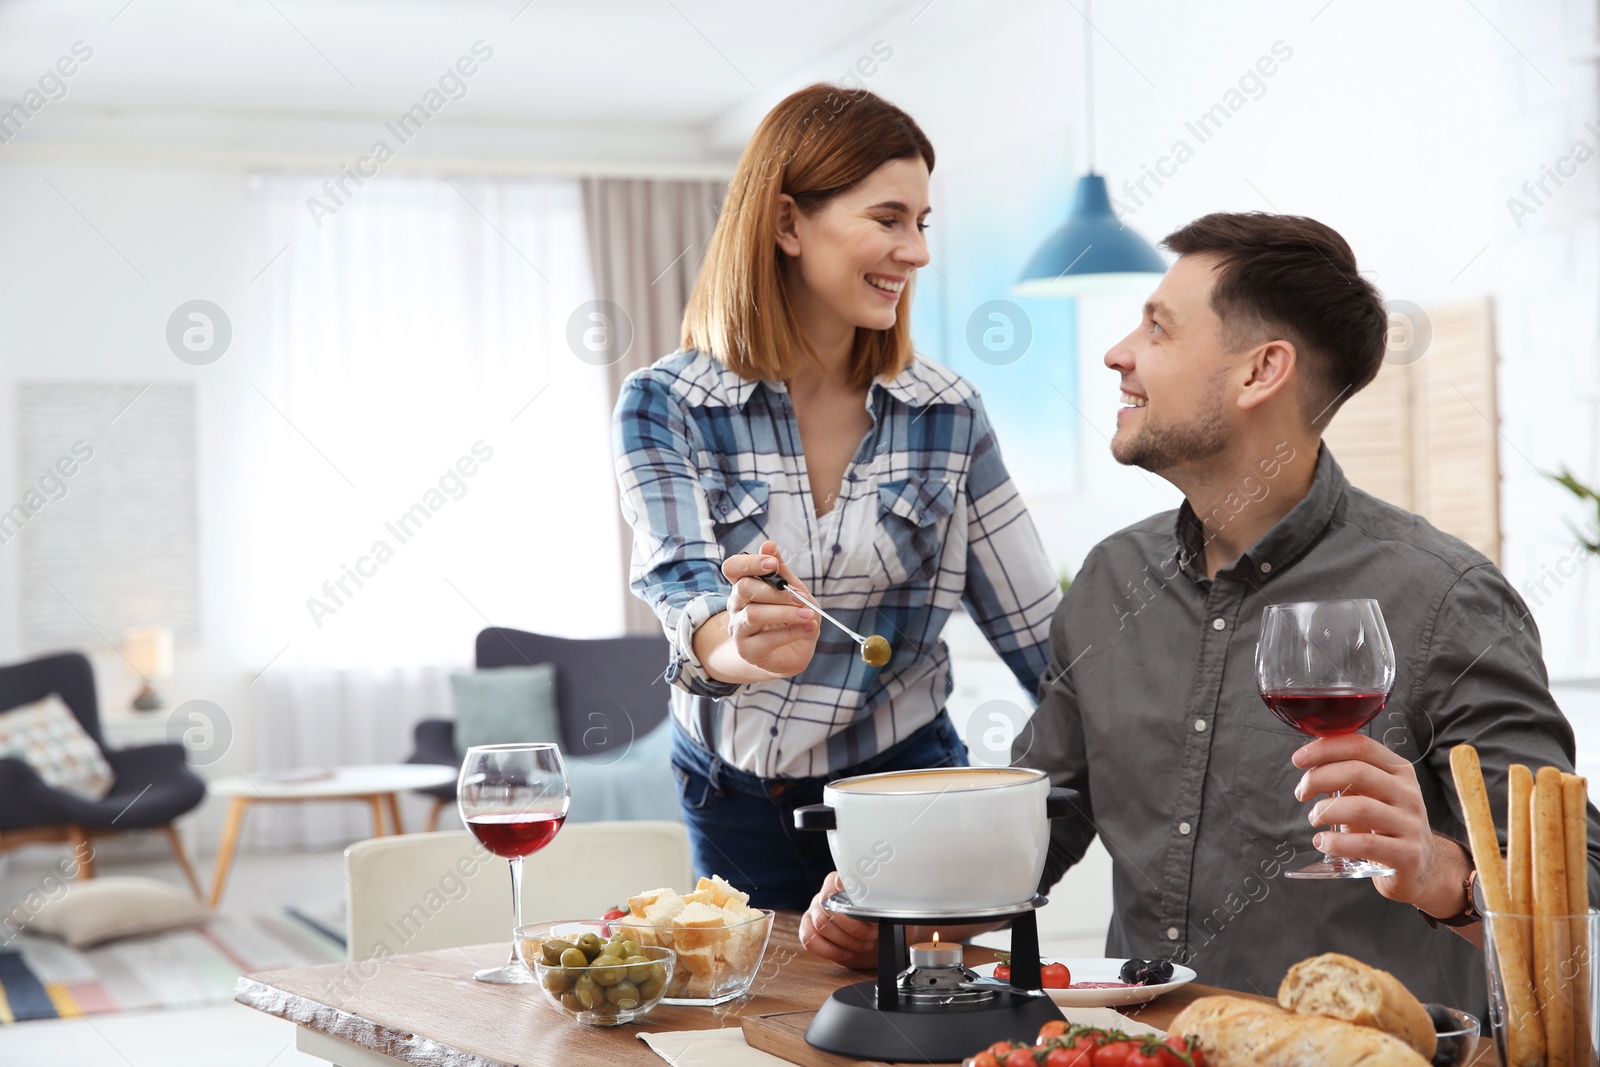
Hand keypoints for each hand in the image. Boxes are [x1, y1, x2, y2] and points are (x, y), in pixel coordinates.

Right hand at [721, 540, 819, 677]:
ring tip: (809, 615)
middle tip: (800, 597)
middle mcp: (736, 606)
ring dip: (786, 613)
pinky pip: (767, 639)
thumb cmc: (791, 617)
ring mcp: (739, 629)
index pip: (732, 567)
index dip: (750, 563)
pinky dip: (791, 632)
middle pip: (744, 589)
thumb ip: (781, 571)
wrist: (793, 651)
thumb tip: (768, 544)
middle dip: (775, 591)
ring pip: (755, 614)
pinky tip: (809, 628)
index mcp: (744, 586)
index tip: (772, 564)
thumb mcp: (793, 590)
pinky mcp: (748, 651)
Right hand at [799, 872, 878, 968]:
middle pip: (829, 907)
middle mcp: (823, 895)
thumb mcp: (880, 912)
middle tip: (871, 935)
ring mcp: (813, 913)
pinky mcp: (807, 930)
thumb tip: (887, 905)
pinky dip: (830, 951)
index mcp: (838, 883)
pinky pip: (810, 941)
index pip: (836, 881)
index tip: (854, 890)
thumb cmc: (873, 924)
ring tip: (864, 945)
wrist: (868, 943)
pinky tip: (847, 953)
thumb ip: (879, 905)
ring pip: (821, 925)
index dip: (842, 886)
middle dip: (854, 926)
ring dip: (846, 940)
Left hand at [1293, 733, 1469, 915]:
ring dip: (1325, 812)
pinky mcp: (1408, 855)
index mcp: (1400, 771)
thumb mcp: (1371, 795)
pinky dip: (1335, 842)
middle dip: (1319, 778)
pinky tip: (1322, 842)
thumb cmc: (1385, 826)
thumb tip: (1309, 762)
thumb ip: (1348, 776)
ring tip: (1314, 818)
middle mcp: (1409, 794)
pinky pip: (1365, 844)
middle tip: (1302, 793)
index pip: (1361, 746)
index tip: (1298, 759)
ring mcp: (1411, 825)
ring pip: (1360, 808)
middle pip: (1358, 772)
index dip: (1326, 748)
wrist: (1419, 868)